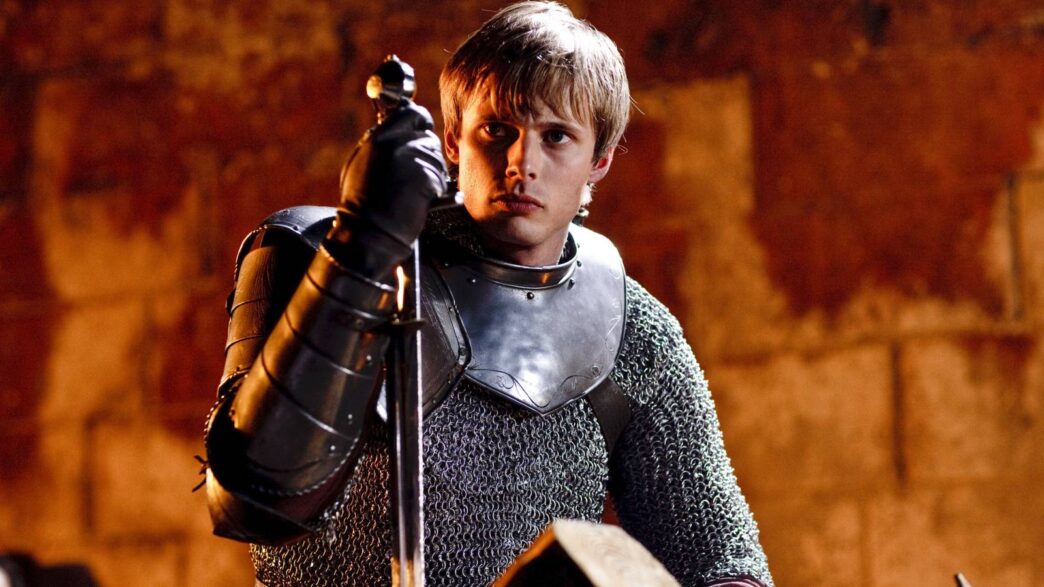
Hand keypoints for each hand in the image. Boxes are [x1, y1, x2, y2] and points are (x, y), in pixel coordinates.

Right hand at [324, 102, 446, 279]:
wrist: (366, 233)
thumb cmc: (361, 208)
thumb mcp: (359, 166)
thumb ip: (379, 146)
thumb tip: (396, 134)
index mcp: (376, 138)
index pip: (410, 114)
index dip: (419, 125)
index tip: (421, 134)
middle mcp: (392, 142)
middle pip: (426, 134)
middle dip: (427, 152)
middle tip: (420, 172)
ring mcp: (409, 158)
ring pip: (435, 157)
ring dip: (431, 173)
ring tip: (414, 193)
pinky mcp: (423, 175)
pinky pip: (439, 177)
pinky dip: (435, 191)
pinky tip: (419, 202)